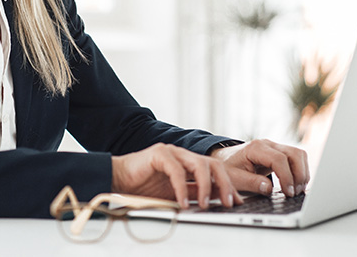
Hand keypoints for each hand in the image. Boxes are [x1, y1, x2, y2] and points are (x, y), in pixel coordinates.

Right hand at [111, 143, 242, 209]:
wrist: (118, 180)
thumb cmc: (143, 187)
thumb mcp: (176, 194)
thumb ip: (194, 194)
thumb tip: (216, 201)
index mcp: (188, 164)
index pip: (216, 171)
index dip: (228, 186)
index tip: (237, 202)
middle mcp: (183, 155)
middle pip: (213, 164)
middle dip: (225, 184)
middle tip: (229, 202)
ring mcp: (172, 152)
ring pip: (199, 164)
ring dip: (207, 186)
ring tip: (207, 203)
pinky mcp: (159, 154)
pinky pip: (177, 170)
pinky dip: (183, 188)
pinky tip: (184, 202)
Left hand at [211, 139, 309, 197]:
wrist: (224, 159)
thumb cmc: (228, 168)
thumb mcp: (234, 178)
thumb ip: (251, 183)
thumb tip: (269, 188)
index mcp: (255, 148)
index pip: (279, 159)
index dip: (286, 177)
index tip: (288, 192)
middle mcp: (268, 144)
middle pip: (294, 154)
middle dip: (299, 175)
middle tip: (294, 193)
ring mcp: (275, 147)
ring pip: (299, 155)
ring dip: (302, 173)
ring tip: (296, 190)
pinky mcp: (280, 153)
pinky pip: (297, 158)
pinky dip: (300, 171)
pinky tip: (295, 185)